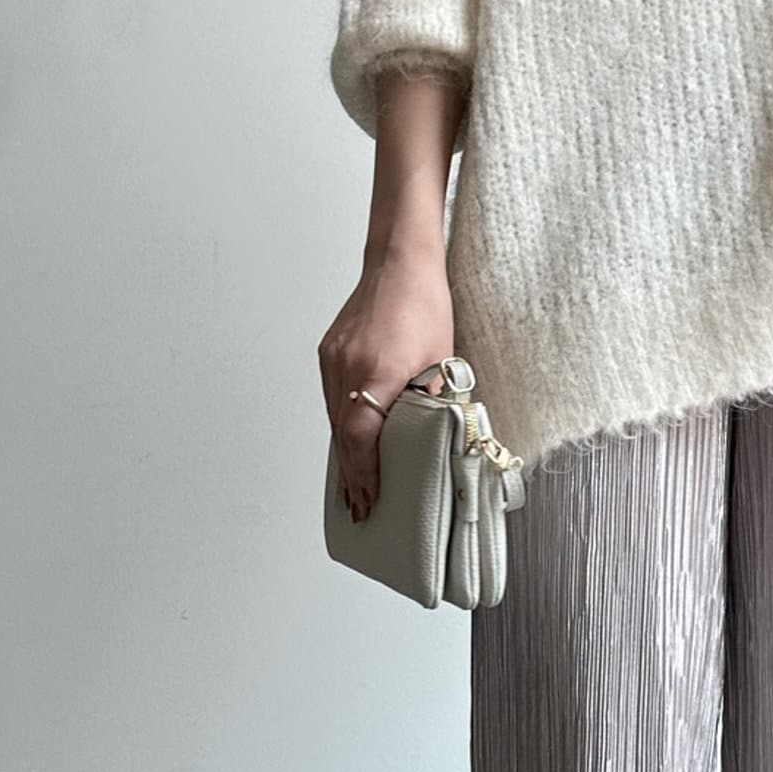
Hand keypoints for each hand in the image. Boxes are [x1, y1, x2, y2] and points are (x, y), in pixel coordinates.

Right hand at [318, 247, 455, 521]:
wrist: (398, 262)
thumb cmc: (426, 306)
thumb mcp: (443, 360)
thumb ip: (436, 403)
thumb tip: (439, 442)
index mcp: (379, 370)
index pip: (362, 436)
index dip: (363, 474)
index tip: (367, 501)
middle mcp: (348, 366)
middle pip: (343, 435)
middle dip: (352, 476)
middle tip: (359, 509)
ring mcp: (333, 359)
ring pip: (335, 419)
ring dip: (344, 454)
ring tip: (354, 487)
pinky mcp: (329, 353)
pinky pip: (332, 399)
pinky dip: (340, 426)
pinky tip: (349, 444)